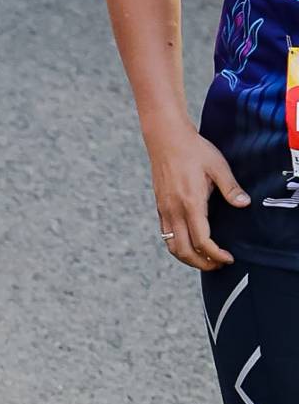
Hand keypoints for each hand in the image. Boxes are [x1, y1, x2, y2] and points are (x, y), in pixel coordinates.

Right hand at [148, 125, 249, 267]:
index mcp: (191, 203)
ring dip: (187, 258)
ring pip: (172, 246)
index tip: (228, 258)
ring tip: (204, 259)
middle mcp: (175, 210)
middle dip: (202, 263)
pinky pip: (165, 235)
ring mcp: (165, 209)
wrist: (166, 138)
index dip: (216, 255)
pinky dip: (177, 246)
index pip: (202, 241)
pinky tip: (189, 244)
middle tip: (218, 265)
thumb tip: (243, 203)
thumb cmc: (192, 150)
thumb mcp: (218, 166)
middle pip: (184, 250)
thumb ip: (231, 188)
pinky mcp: (160, 206)